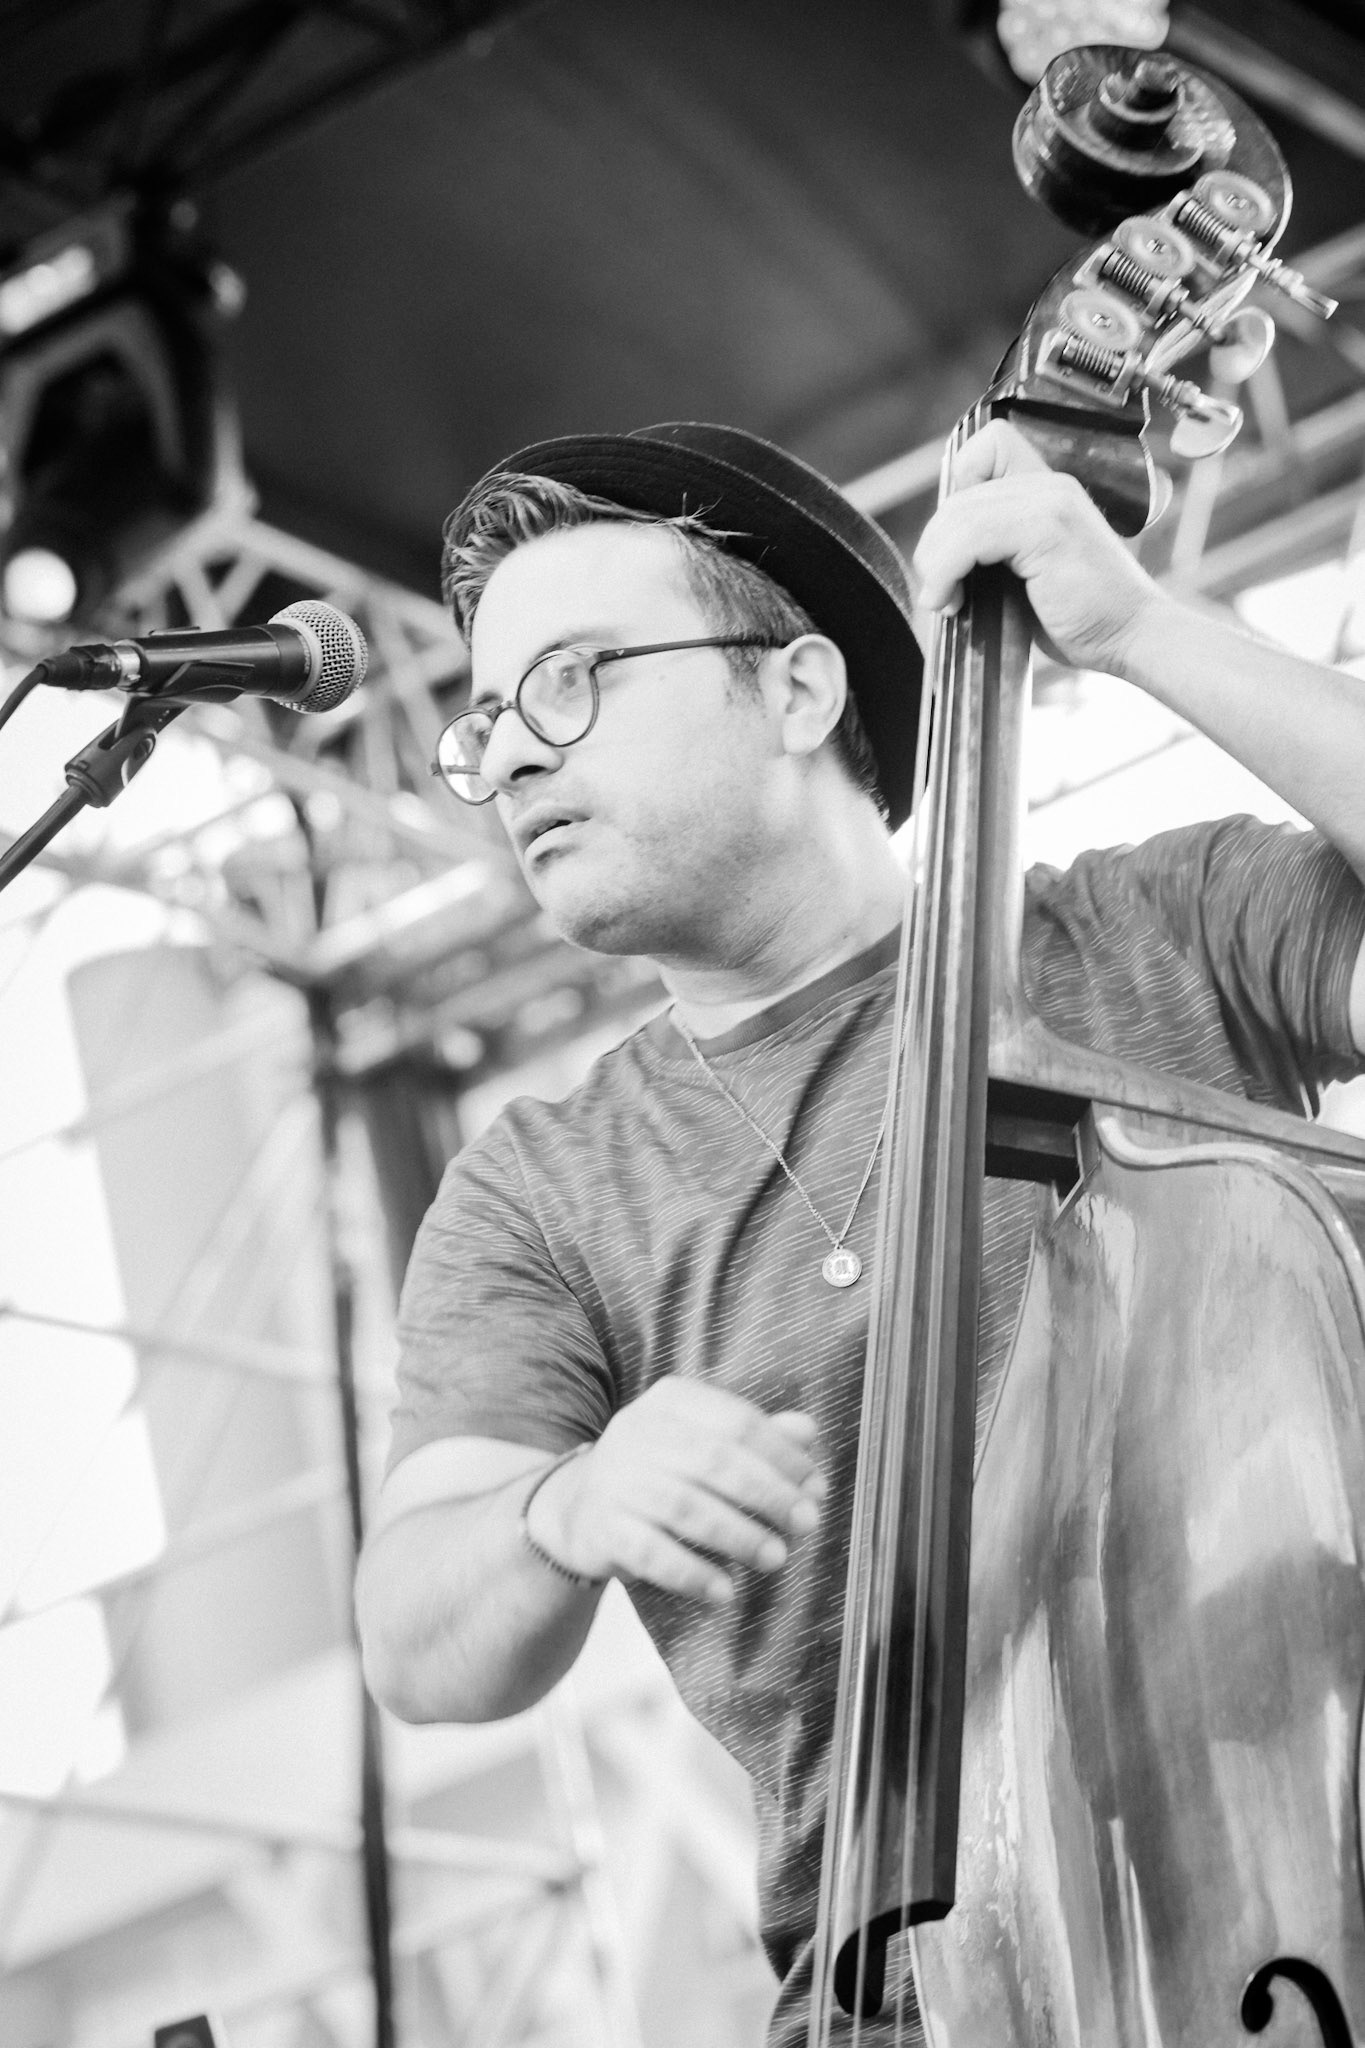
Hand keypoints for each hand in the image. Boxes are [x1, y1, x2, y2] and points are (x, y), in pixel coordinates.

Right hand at [530, 1377, 826, 1605]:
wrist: (578, 1507)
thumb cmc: (660, 1471)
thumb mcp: (704, 1442)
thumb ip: (757, 1437)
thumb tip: (808, 1431)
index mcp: (671, 1400)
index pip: (737, 1421)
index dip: (783, 1456)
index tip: (815, 1487)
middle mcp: (638, 1431)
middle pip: (714, 1460)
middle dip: (768, 1494)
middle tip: (807, 1524)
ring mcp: (616, 1479)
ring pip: (685, 1507)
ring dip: (738, 1535)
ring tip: (776, 1559)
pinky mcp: (601, 1528)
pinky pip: (651, 1553)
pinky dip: (692, 1573)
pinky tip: (725, 1591)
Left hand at [911, 419, 1162, 676]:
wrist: (1133, 635)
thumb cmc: (1085, 618)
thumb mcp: (1031, 575)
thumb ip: (995, 551)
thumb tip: (937, 558)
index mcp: (1049, 488)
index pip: (986, 448)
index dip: (956, 489)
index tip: (954, 546)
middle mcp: (1050, 484)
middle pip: (959, 492)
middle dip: (934, 544)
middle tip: (939, 589)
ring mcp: (1050, 502)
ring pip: (958, 514)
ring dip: (935, 562)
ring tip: (943, 600)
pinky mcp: (1045, 529)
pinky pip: (971, 537)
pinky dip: (946, 571)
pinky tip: (951, 601)